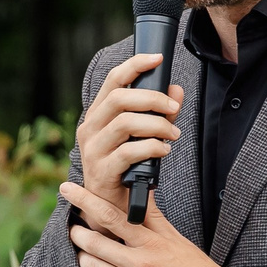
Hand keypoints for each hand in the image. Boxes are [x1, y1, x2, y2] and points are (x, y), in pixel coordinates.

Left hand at [60, 180, 221, 266]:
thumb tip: (140, 191)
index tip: (67, 189)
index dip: (84, 200)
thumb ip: (153, 218)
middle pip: (92, 243)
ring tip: (88, 253)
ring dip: (85, 258)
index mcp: (152, 244)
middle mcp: (139, 265)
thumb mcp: (177, 241)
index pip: (110, 216)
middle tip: (74, 229)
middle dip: (77, 233)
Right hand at [76, 55, 184, 213]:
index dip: (135, 65)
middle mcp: (90, 129)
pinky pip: (129, 152)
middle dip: (152, 99)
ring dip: (156, 125)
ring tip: (172, 134)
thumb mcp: (142, 136)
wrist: (112, 208)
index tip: (157, 58)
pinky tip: (163, 151)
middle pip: (119, 98)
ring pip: (125, 123)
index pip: (112, 80)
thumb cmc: (127, 168)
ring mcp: (93, 150)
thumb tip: (177, 90)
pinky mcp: (102, 171)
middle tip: (173, 109)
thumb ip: (159, 113)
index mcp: (97, 115)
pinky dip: (151, 148)